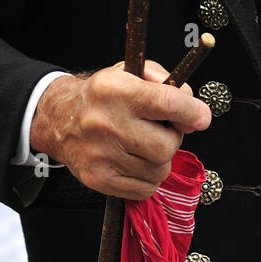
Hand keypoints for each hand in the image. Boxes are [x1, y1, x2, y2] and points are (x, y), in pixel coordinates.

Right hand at [29, 59, 210, 199]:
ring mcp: (101, 155)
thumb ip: (168, 84)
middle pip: (166, 145)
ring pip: (159, 170)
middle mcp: (106, 123)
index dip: (192, 112)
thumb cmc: (103, 96)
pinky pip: (146, 188)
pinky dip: (147, 177)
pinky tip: (133, 161)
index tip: (201, 118)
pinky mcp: (99, 179)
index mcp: (116, 90)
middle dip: (171, 139)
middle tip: (157, 130)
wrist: (60, 120)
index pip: (167, 103)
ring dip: (159, 160)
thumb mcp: (132, 73)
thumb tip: (195, 115)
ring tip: (141, 145)